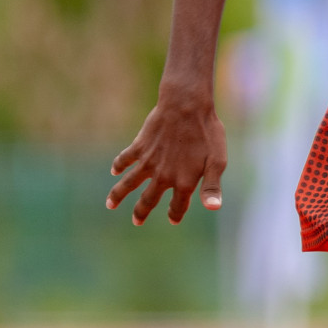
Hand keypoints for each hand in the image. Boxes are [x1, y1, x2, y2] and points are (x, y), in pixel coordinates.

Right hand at [106, 92, 226, 225]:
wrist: (187, 106)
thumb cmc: (207, 133)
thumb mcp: (217, 160)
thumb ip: (212, 186)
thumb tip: (213, 208)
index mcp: (183, 182)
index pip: (177, 206)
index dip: (175, 214)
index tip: (172, 219)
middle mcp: (162, 176)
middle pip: (148, 200)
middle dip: (141, 212)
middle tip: (136, 221)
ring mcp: (148, 162)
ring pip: (128, 184)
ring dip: (118, 195)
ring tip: (109, 205)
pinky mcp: (140, 147)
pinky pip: (125, 159)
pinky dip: (118, 165)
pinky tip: (115, 171)